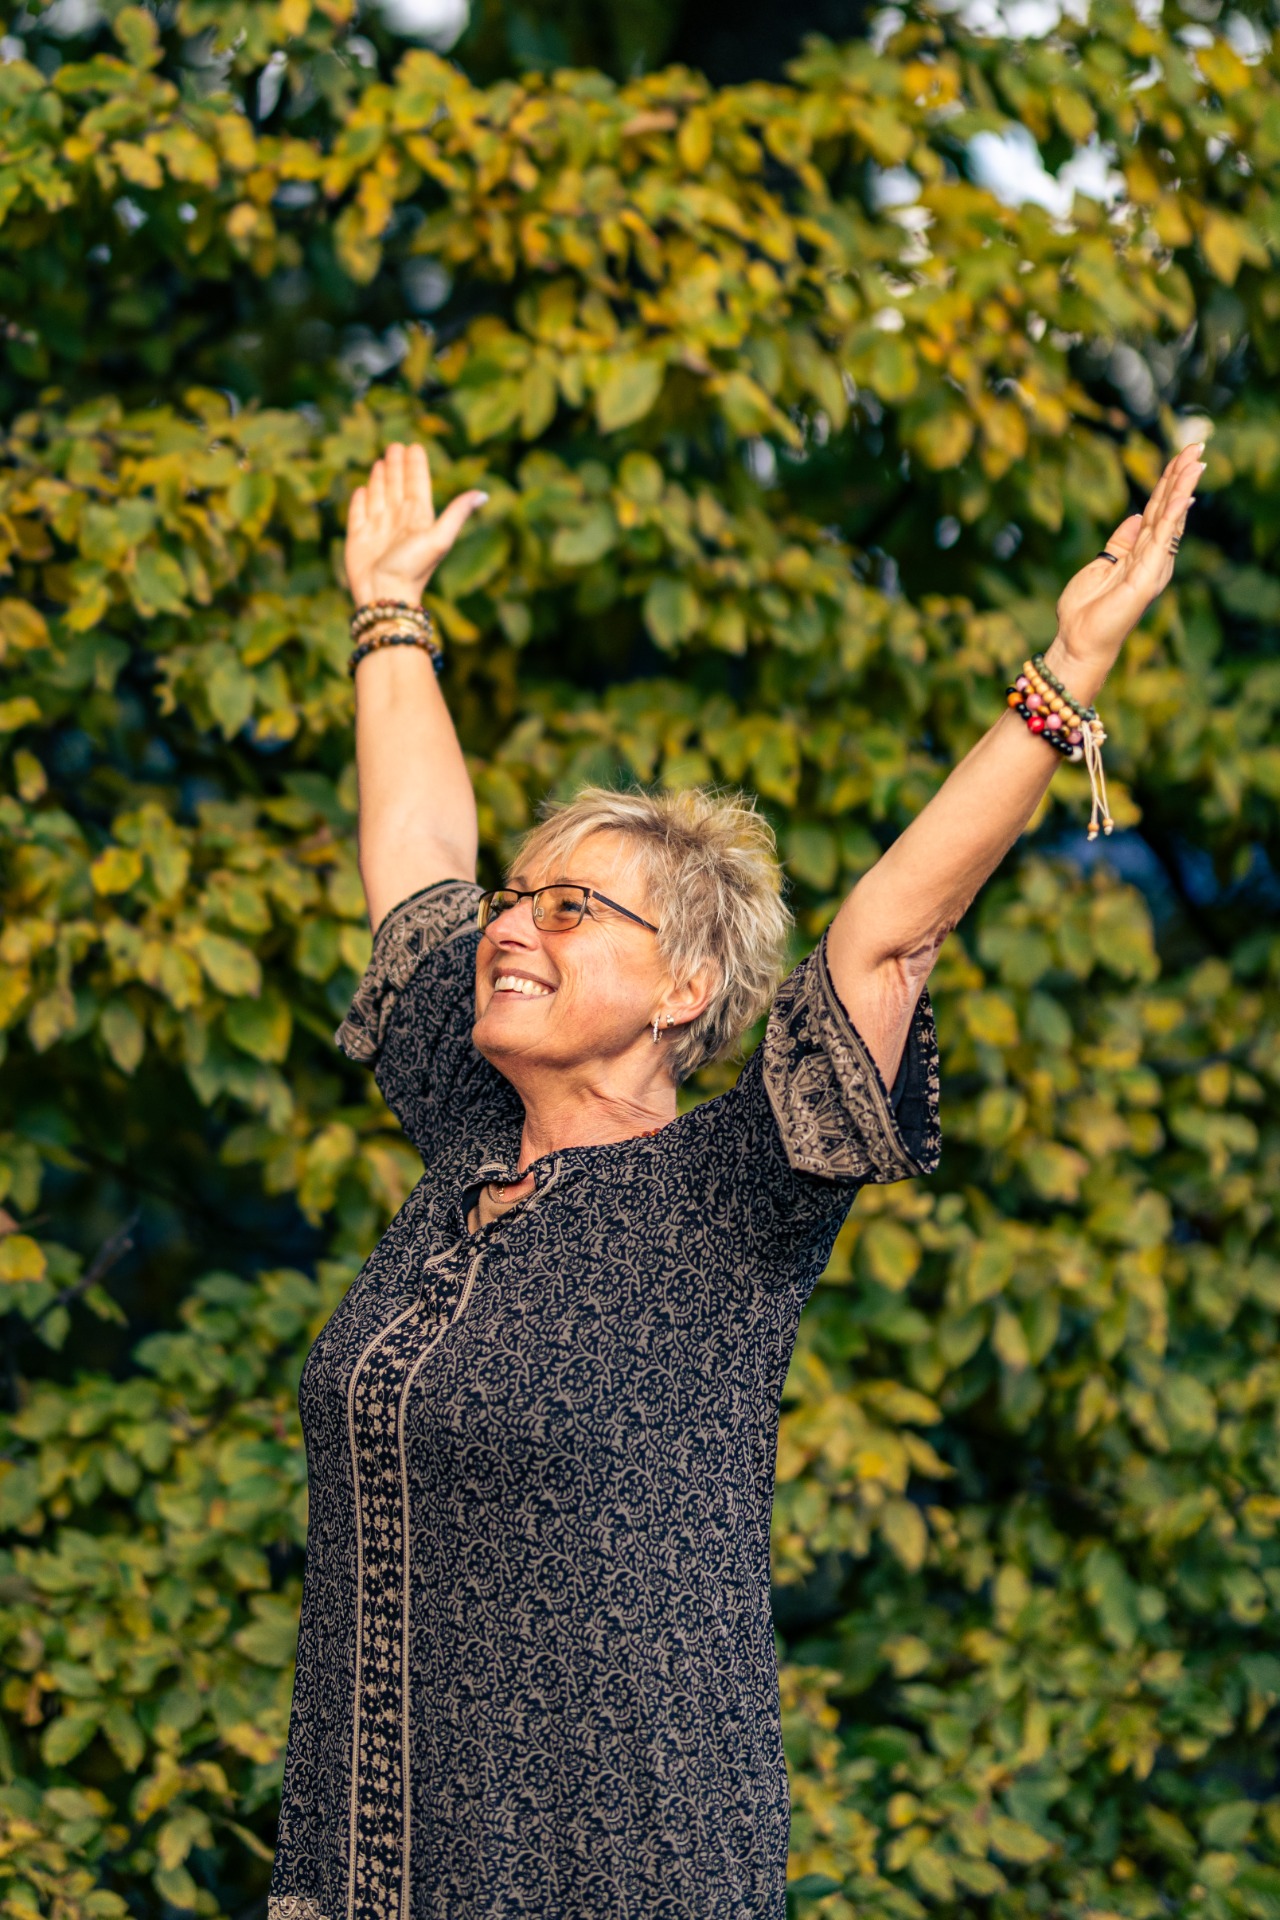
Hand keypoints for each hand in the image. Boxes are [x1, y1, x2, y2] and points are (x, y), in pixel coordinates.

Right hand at [345, 442, 487, 606]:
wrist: (384, 596)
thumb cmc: (412, 570)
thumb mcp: (439, 539)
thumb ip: (457, 513)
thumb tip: (483, 494)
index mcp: (418, 519)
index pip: (417, 485)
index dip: (416, 466)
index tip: (415, 446)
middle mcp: (398, 521)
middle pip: (398, 486)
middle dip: (397, 466)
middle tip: (395, 446)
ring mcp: (377, 529)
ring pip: (379, 496)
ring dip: (380, 479)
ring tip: (381, 462)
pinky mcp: (358, 538)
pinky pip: (358, 513)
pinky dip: (360, 501)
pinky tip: (362, 490)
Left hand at [1053, 440, 1205, 666]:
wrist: (1077, 640)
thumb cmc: (1084, 611)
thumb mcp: (1100, 564)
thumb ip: (1119, 541)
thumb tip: (1135, 515)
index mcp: (1139, 554)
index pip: (1156, 512)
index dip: (1166, 484)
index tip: (1179, 457)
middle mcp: (1152, 558)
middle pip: (1168, 509)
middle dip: (1181, 477)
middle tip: (1196, 446)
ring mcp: (1153, 566)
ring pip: (1170, 518)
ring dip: (1182, 488)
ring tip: (1195, 461)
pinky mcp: (1148, 576)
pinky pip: (1163, 538)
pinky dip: (1173, 514)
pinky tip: (1183, 493)